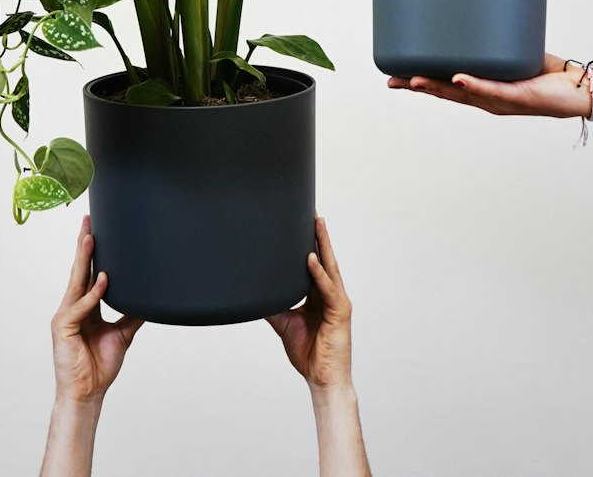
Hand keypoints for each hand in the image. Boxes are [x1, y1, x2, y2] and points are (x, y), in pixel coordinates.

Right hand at [50, 215, 143, 405]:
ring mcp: (66, 315)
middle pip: (79, 270)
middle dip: (84, 244)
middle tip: (88, 220)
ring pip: (76, 281)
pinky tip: (104, 281)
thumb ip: (131, 314)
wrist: (88, 393)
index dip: (92, 251)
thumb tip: (150, 299)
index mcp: (84, 306)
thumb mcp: (122, 334)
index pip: (88, 273)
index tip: (96, 229)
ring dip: (84, 259)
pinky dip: (93, 294)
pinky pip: (80, 306)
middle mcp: (73, 306)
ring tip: (90, 238)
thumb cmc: (99, 366)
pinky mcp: (62, 327)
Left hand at [266, 216, 352, 391]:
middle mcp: (331, 295)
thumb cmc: (307, 353)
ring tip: (316, 224)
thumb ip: (274, 306)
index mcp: (320, 296)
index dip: (312, 244)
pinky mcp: (340, 313)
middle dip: (319, 236)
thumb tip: (252, 292)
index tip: (304, 222)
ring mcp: (338, 302)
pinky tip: (310, 259)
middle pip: (326, 259)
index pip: (317, 264)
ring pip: (330, 268)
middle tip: (313, 213)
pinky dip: (318, 273)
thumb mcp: (285, 323)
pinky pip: (328, 289)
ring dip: (323, 245)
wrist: (321, 379)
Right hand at [387, 52, 592, 116]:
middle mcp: (489, 100)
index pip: (446, 89)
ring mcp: (502, 100)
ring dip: (437, 87)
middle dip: (417, 87)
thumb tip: (479, 12)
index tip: (396, 76)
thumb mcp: (515, 55)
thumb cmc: (549, 75)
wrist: (581, 90)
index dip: (420, 84)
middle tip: (392, 80)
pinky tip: (457, 79)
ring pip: (462, 94)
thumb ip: (497, 41)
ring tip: (415, 79)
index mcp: (484, 93)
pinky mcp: (518, 95)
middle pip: (445, 94)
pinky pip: (492, 88)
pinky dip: (474, 84)